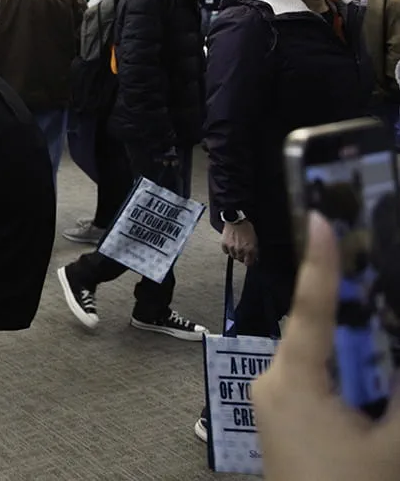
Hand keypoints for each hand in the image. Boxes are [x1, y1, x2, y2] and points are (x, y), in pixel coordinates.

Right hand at [221, 219, 257, 265]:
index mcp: (250, 249)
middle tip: (243, 250)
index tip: (249, 259)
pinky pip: (226, 251)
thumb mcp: (255, 240)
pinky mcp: (224, 244)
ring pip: (233, 256)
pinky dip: (228, 250)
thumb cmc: (247, 228)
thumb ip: (254, 250)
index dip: (249, 261)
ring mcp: (232, 248)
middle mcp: (240, 250)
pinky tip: (231, 245)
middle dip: (242, 256)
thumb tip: (254, 258)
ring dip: (235, 253)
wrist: (236, 220)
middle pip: (240, 260)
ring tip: (236, 246)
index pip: (248, 263)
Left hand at [254, 212, 399, 478]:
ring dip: (364, 343)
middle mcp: (275, 385)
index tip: (323, 217)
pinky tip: (383, 375)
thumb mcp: (396, 445)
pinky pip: (324, 381)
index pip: (314, 310)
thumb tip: (397, 352)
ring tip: (383, 307)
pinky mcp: (288, 423)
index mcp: (292, 383)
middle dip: (362, 307)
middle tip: (379, 259)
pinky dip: (356, 371)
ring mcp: (277, 405)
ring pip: (327, 357)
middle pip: (324, 330)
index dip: (324, 262)